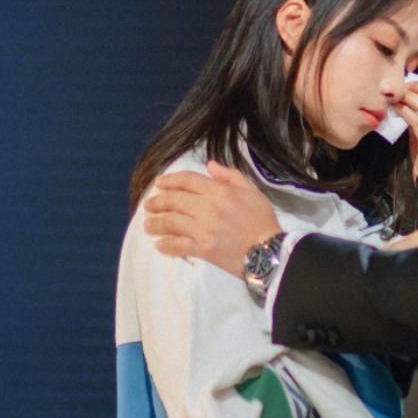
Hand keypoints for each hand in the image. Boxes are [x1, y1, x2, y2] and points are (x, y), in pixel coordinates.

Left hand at [142, 160, 281, 276]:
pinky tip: (159, 245)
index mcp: (220, 192)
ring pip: (172, 222)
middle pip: (174, 200)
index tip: (159, 183)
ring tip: (148, 225)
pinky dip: (167, 245)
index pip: (188, 181)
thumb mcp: (251, 191)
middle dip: (158, 201)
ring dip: (156, 223)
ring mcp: (204, 229)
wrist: (269, 252)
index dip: (170, 180)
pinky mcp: (204, 249)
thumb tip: (211, 165)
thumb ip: (230, 176)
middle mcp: (208, 208)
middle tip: (149, 204)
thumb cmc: (262, 221)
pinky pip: (179, 246)